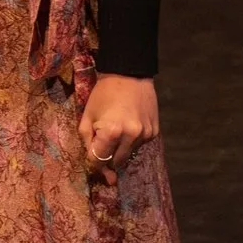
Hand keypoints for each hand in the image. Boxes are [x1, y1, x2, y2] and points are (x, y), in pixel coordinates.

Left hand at [81, 72, 158, 186]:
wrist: (129, 75)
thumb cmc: (103, 94)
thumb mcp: (88, 115)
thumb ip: (88, 141)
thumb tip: (97, 167)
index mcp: (112, 132)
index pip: (100, 160)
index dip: (94, 159)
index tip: (92, 154)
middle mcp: (131, 136)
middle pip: (116, 161)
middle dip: (107, 156)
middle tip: (103, 140)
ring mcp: (145, 135)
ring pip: (128, 155)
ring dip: (120, 149)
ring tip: (117, 128)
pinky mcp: (154, 133)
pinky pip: (139, 145)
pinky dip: (132, 141)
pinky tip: (128, 126)